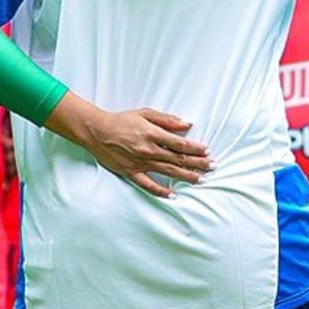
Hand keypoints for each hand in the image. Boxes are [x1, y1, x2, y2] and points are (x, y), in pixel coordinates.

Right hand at [64, 100, 212, 197]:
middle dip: (197, 163)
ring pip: (168, 172)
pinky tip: (173, 195)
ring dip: (186, 176)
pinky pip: (148, 185)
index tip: (207, 151)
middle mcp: (149, 150)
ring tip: (201, 180)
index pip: (180, 144)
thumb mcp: (145, 113)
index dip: (196, 148)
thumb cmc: (121, 120)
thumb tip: (187, 124)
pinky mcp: (131, 173)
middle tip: (212, 167)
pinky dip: (161, 191)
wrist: (96, 131)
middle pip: (178, 159)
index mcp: (153, 134)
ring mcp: (140, 163)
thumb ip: (167, 119)